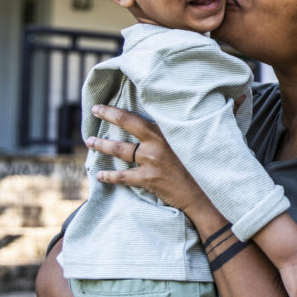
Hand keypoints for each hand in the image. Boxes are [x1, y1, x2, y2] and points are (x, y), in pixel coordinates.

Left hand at [85, 104, 208, 212]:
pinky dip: (109, 176)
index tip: (102, 105)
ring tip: (90, 142)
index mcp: (167, 131)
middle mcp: (157, 143)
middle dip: (107, 116)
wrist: (205, 192)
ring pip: (120, 150)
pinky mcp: (148, 179)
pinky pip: (123, 177)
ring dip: (102, 145)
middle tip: (94, 111)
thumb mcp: (194, 139)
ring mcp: (151, 161)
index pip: (136, 116)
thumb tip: (206, 105)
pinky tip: (100, 176)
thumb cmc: (202, 163)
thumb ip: (183, 126)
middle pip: (126, 125)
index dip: (116, 110)